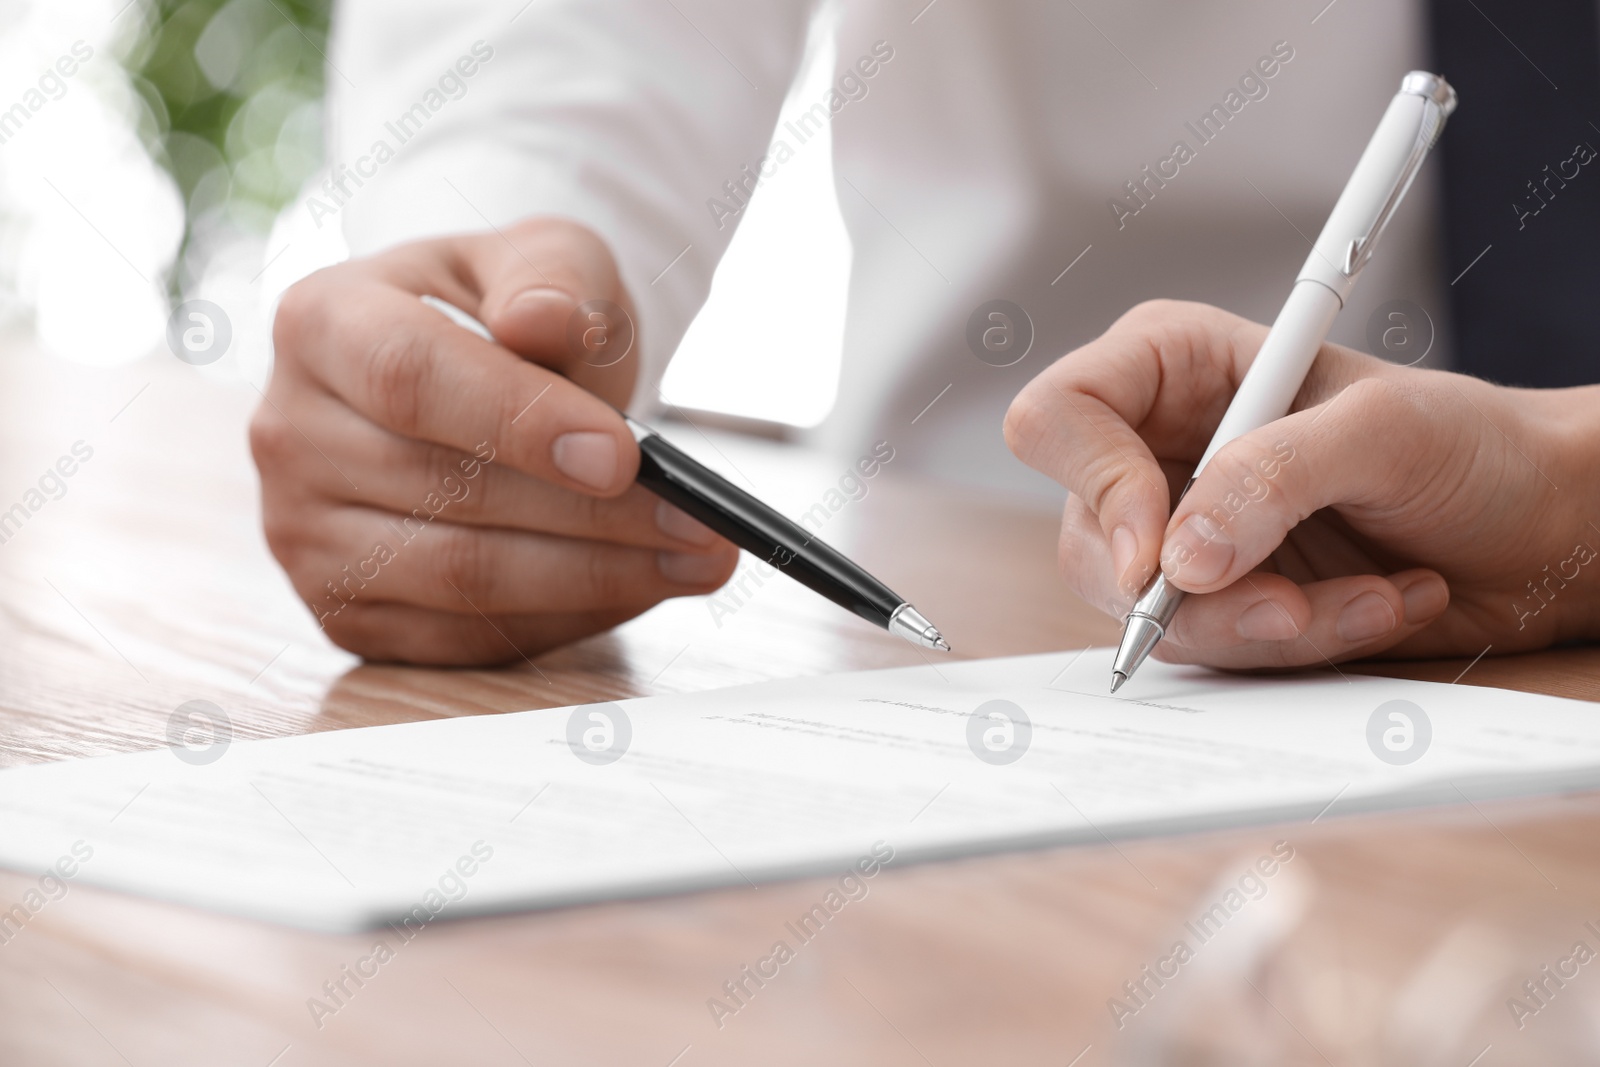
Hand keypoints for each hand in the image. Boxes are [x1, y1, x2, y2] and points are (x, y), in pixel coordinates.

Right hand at [252, 218, 737, 664]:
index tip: (623, 458)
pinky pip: (465, 638)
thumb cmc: (513, 311)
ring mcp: (304, 535)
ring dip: (596, 579)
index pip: (411, 379)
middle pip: (446, 494)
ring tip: (694, 560)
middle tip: (703, 525)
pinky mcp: (347, 612)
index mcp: (322, 323)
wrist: (477, 376)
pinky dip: (565, 619)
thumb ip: (551, 276)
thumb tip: (542, 320)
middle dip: (594, 518)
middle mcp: (288, 433)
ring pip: (461, 580)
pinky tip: (636, 588)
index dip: (519, 422)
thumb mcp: (545, 260)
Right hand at [1004, 300, 1599, 669]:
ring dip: (1266, 626)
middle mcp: (1157, 449)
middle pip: (1089, 539)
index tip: (1164, 553)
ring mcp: (1182, 532)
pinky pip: (1213, 650)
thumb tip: (1180, 558)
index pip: (1060, 419)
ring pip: (1148, 613)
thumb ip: (1274, 476)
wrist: (1540, 525)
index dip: (1096, 488)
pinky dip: (1298, 645)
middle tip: (1286, 602)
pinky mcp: (1219, 599)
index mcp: (1170, 368)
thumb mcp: (1383, 430)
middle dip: (1193, 593)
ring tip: (1373, 596)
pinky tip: (1376, 605)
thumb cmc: (1471, 443)